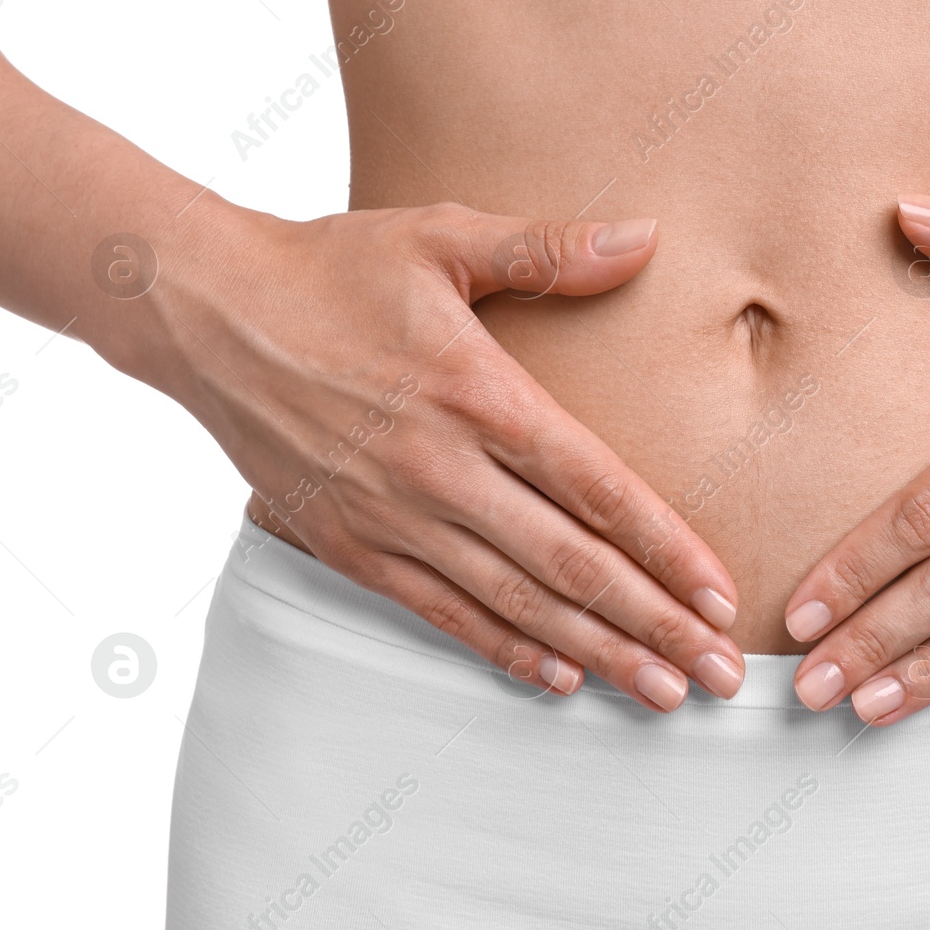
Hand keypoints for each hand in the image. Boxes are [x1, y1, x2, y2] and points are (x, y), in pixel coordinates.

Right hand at [152, 201, 744, 710]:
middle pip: (571, 563)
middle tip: (720, 675)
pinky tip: (559, 679)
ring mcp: (394, 515)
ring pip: (515, 602)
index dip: (668, 549)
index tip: (723, 596)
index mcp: (479, 394)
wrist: (206, 314)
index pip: (597, 488)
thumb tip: (645, 236)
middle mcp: (442, 468)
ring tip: (661, 693)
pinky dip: (503, 649)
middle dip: (656, 624)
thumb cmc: (332, 269)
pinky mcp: (352, 546)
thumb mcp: (440, 237)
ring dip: (596, 653)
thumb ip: (546, 248)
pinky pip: (441, 612)